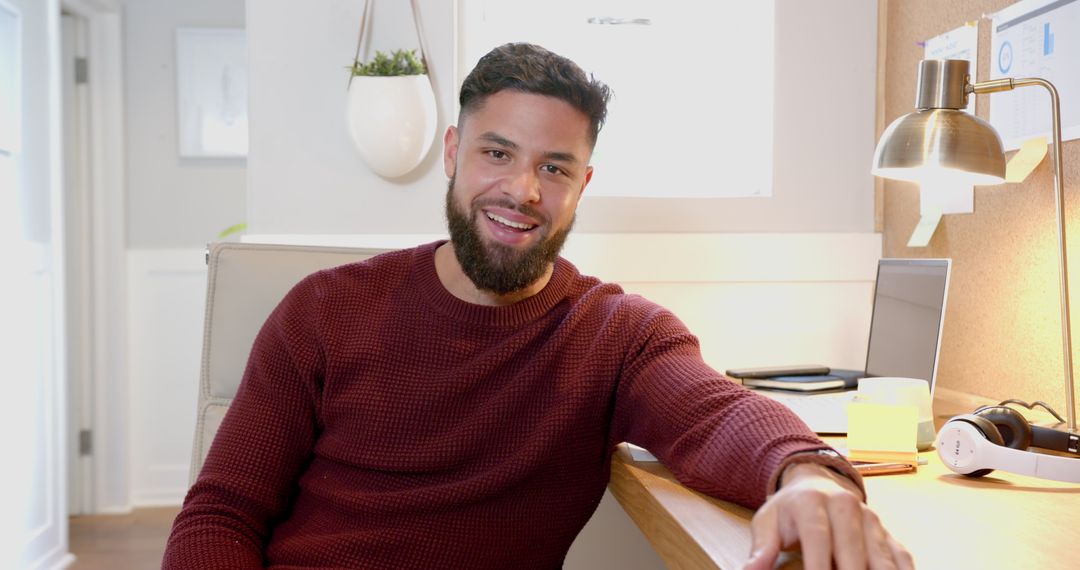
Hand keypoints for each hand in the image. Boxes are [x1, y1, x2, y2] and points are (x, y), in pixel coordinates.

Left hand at [742, 463, 913, 569]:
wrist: (816, 482)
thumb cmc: (789, 509)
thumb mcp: (766, 521)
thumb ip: (762, 547)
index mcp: (811, 502)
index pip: (817, 538)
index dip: (818, 566)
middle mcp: (846, 507)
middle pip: (853, 550)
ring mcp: (871, 520)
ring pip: (881, 556)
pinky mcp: (887, 533)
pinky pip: (901, 557)